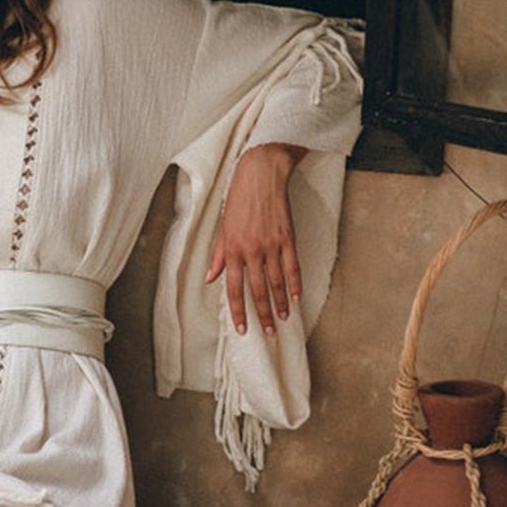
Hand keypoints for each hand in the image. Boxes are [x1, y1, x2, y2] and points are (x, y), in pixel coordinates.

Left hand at [205, 144, 307, 337]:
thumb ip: (218, 255)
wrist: (260, 174)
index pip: (233, 288)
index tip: (243, 328)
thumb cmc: (238, 198)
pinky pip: (292, 266)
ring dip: (279, 304)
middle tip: (269, 332)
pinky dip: (295, 284)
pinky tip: (296, 298)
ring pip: (276, 282)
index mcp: (232, 250)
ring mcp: (271, 245)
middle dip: (262, 314)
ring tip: (282, 320)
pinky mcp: (287, 237)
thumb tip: (210, 278)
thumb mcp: (222, 227)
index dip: (238, 311)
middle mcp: (251, 251)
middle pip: (257, 290)